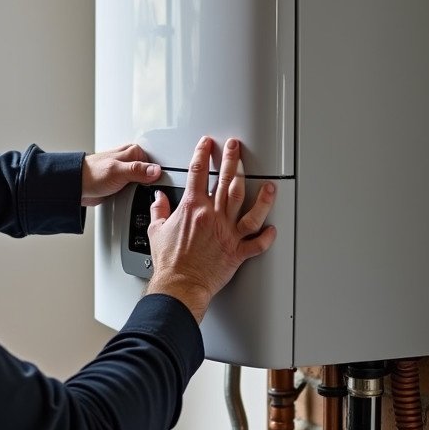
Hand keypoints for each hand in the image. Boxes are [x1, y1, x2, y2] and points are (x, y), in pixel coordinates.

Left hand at [81, 143, 160, 206]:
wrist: (77, 187)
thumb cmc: (92, 174)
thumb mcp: (118, 171)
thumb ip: (137, 170)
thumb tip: (156, 170)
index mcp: (133, 152)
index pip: (155, 163)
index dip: (158, 175)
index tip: (159, 185)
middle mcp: (131, 160)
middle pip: (150, 173)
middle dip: (149, 184)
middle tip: (146, 193)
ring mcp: (126, 172)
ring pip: (142, 182)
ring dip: (140, 190)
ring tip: (136, 196)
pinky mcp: (121, 182)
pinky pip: (133, 189)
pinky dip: (133, 194)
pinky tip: (130, 198)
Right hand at [146, 137, 275, 323]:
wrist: (179, 284)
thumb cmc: (169, 262)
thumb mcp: (156, 231)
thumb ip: (159, 211)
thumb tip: (159, 199)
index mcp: (192, 209)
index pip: (197, 173)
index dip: (202, 154)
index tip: (207, 145)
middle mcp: (212, 216)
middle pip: (226, 181)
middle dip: (232, 160)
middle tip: (236, 147)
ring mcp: (227, 233)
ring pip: (249, 208)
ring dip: (261, 194)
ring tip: (269, 184)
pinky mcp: (237, 252)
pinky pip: (257, 243)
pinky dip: (267, 237)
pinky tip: (272, 228)